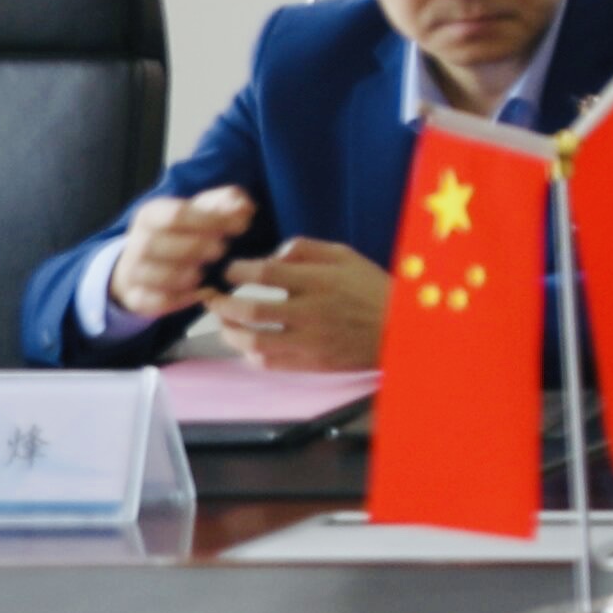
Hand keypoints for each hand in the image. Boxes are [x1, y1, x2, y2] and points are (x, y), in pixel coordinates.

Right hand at [105, 183, 261, 320]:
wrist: (151, 264)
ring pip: (153, 274)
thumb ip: (226, 203)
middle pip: (157, 243)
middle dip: (194, 247)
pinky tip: (205, 293)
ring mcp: (133, 271)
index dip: (210, 220)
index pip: (176, 215)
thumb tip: (244, 206)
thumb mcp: (204, 212)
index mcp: (151, 215)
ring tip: (207, 272)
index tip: (240, 226)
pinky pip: (155, 301)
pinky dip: (182, 299)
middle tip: (222, 250)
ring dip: (184, 274)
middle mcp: (137, 242)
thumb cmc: (186, 232)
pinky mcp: (138, 298)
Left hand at [210, 241, 385, 367]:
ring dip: (230, 332)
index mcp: (320, 281)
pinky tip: (248, 344)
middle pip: (251, 311)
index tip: (230, 271)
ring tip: (224, 323)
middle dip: (222, 305)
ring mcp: (311, 341)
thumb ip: (306, 249)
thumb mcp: (345, 256)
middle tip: (212, 299)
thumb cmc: (371, 288)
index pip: (265, 273)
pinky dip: (251, 354)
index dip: (238, 271)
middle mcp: (311, 312)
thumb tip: (271, 254)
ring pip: (255, 342)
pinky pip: (270, 363)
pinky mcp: (312, 363)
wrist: (400, 329)